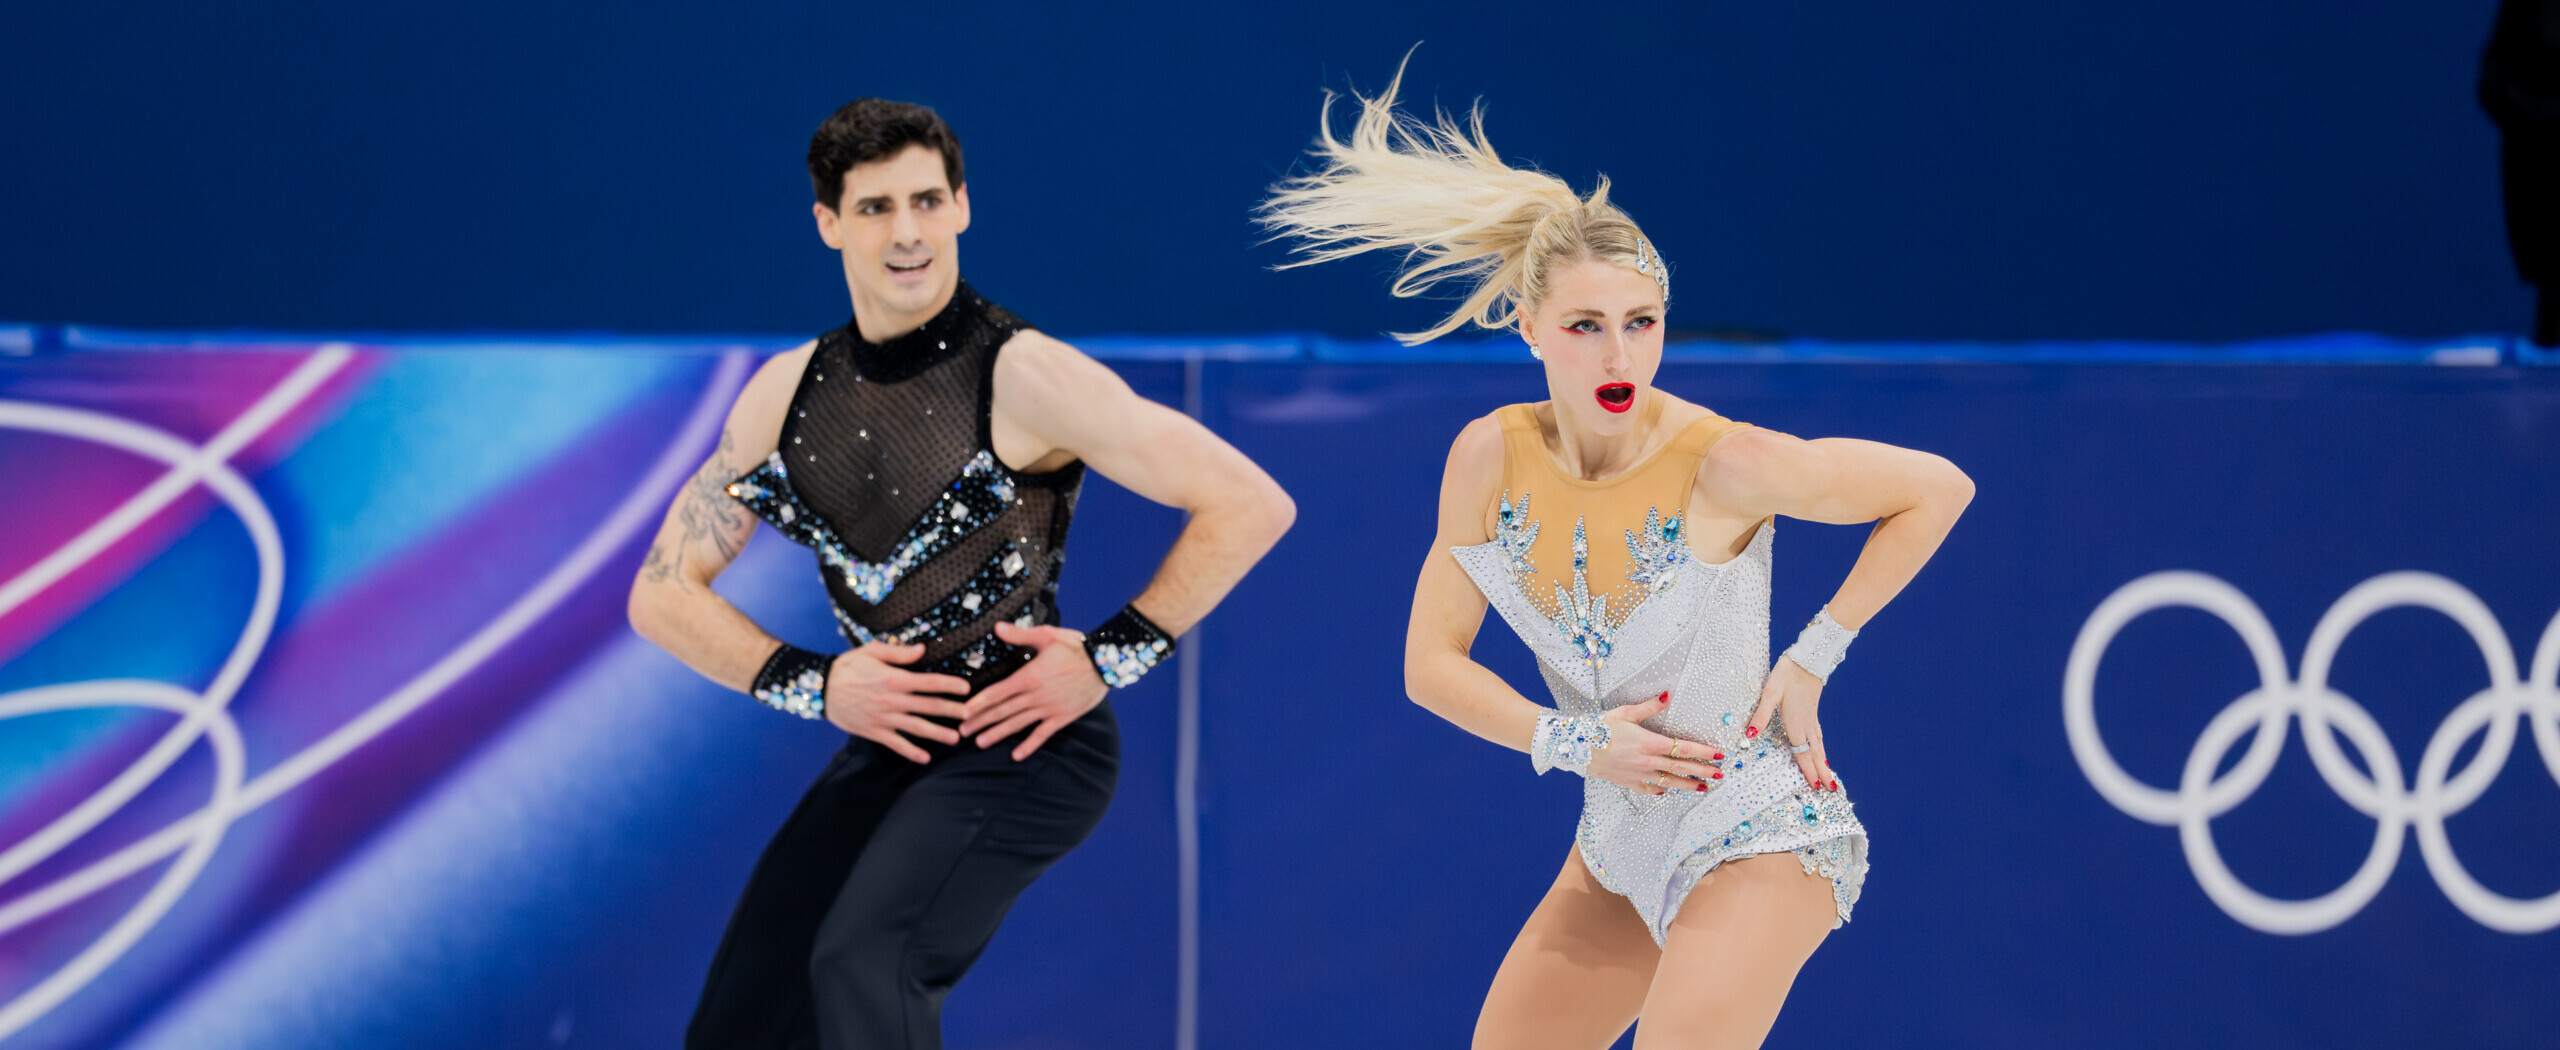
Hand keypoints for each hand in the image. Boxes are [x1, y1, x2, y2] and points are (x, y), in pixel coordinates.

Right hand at [825, 642, 971, 763]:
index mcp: (894, 679)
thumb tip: (922, 650)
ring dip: (937, 734)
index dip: (950, 685)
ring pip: (916, 727)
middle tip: (970, 716)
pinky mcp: (874, 731)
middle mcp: (892, 700)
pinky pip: (896, 744)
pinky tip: (925, 758)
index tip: (966, 689)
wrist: (820, 689)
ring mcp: (884, 718)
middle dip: (951, 711)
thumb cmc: (847, 667)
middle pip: (928, 706)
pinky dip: (910, 752)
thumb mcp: (871, 652)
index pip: (929, 682)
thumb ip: (898, 652)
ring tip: (955, 738)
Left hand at [956, 621, 1108, 759]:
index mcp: (1030, 676)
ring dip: (998, 733)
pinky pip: (1042, 734)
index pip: (998, 691)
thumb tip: (996, 627)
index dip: (980, 702)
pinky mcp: (1062, 717)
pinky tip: (1016, 755)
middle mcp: (1036, 695)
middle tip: (962, 731)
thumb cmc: (1075, 646)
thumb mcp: (1047, 635)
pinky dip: (1029, 745)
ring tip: (980, 743)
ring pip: (1018, 724)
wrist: (1105, 663)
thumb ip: (1019, 635)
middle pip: (1003, 710)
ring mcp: (1049, 708)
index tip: (964, 711)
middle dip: (981, 721)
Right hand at [1587, 692, 1727, 795]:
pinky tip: (1665, 790)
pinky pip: (1647, 788)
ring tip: (1702, 788)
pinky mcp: (1627, 781)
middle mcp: (1648, 761)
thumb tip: (1667, 695)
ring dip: (1687, 784)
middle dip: (1703, 771)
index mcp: (1650, 743)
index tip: (1719, 756)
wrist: (1576, 748)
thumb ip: (1649, 707)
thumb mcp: (1625, 713)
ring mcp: (1638, 774)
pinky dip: (1658, 789)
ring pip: (1669, 781)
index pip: (1684, 748)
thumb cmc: (1599, 728)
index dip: (1704, 752)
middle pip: (1681, 767)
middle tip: (1719, 775)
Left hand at [1746, 655, 1836, 790]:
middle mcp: (1806, 723)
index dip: (1808, 770)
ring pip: (1819, 745)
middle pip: (1815, 752)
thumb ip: (1760, 715)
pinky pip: (1819, 735)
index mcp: (1796, 722)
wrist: (1808, 659)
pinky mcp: (1813, 711)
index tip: (1815, 786)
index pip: (1802, 752)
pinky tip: (1822, 750)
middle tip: (1830, 790)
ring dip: (1824, 762)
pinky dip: (1821, 747)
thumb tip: (1750, 735)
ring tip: (1830, 776)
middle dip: (1822, 772)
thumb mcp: (1769, 693)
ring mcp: (1812, 718)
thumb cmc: (1787, 675)